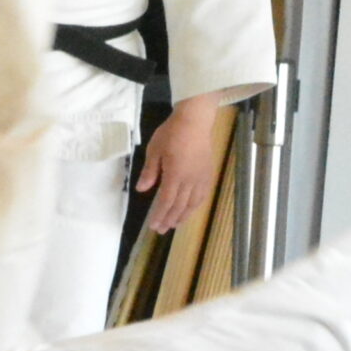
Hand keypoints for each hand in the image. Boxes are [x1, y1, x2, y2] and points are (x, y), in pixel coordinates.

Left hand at [133, 96, 225, 235]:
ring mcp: (200, 178)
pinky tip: (191, 209)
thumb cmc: (172, 132)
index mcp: (175, 174)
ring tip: (175, 224)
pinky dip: (196, 206)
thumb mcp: (154, 150)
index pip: (166, 201)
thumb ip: (150, 171)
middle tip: (162, 230)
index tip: (154, 225)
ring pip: (193, 203)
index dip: (160, 215)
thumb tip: (142, 189)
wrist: (195, 121)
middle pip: (179, 205)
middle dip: (170, 219)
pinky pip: (203, 195)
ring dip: (183, 216)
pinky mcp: (207, 174)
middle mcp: (189, 180)